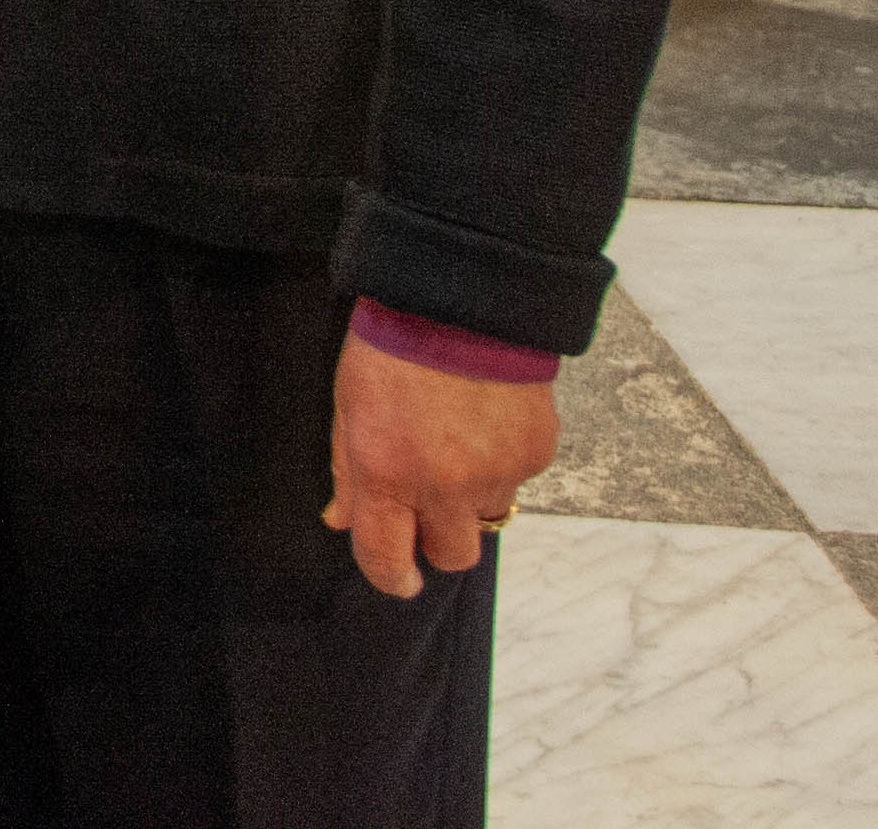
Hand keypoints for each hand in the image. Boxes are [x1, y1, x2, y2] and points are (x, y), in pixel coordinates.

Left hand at [322, 330, 556, 597]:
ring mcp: (496, 472)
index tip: (398, 578)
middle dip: (438, 540)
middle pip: (452, 557)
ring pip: (487, 517)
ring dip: (471, 496)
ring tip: (456, 438)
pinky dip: (502, 463)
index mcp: (387, 473)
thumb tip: (342, 520)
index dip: (391, 577)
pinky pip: (518, 480)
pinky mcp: (536, 455)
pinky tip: (485, 420)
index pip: (386, 558)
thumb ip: (347, 471)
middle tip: (429, 505)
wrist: (463, 299)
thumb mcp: (348, 405)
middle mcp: (444, 484)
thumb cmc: (392, 346)